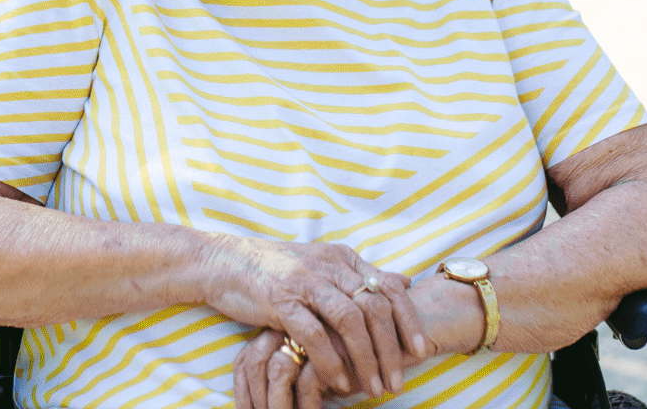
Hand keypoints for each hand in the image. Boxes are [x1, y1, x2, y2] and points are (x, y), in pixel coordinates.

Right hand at [203, 237, 425, 401]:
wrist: (226, 261)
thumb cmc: (277, 270)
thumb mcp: (325, 266)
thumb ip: (362, 276)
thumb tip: (403, 281)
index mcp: (343, 259)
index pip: (388, 288)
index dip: (409, 320)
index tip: (421, 351)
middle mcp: (329, 266)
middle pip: (374, 307)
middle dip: (391, 348)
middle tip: (399, 380)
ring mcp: (305, 282)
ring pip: (350, 320)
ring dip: (366, 358)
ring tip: (374, 387)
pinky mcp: (281, 299)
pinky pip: (313, 333)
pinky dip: (330, 360)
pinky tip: (338, 382)